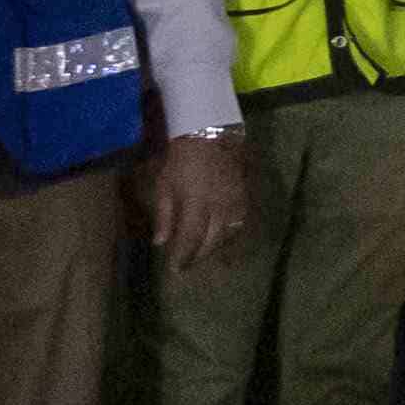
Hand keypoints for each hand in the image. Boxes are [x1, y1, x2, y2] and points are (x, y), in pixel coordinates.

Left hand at [151, 129, 255, 269]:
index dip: (183, 257)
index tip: (174, 270)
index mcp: (196, 204)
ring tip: (203, 255)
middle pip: (211, 241)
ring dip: (215, 248)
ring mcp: (234, 202)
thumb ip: (165, 216)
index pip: (190, 239)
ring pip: (228, 235)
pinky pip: (239, 223)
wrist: (210, 134)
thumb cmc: (181, 160)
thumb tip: (161, 242)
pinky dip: (230, 235)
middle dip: (198, 256)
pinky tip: (222, 238)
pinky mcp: (244, 197)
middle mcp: (218, 207)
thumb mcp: (165, 186)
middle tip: (187, 266)